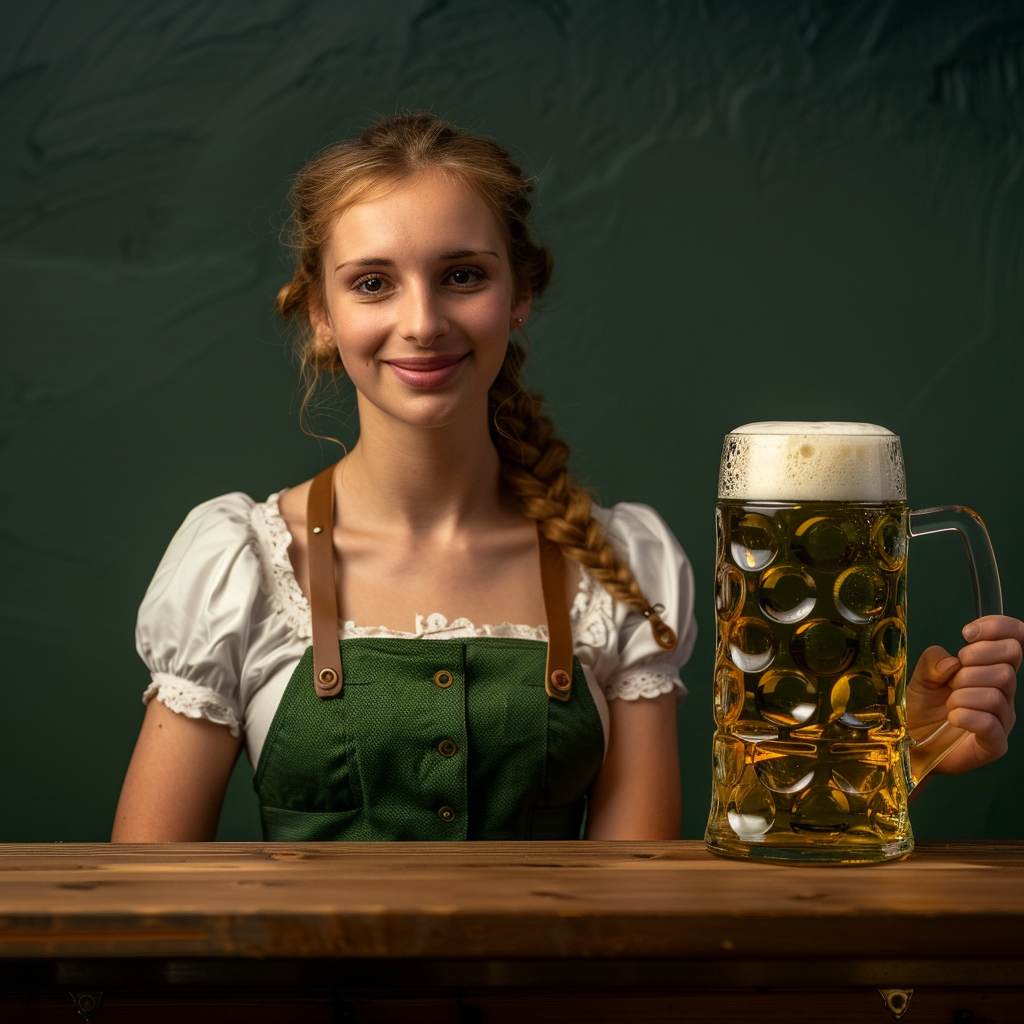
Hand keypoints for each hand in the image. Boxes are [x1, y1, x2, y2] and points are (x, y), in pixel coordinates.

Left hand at [905, 615, 1020, 774]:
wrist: (912, 742)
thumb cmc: (921, 707)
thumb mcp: (921, 676)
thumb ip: (933, 660)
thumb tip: (952, 662)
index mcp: (990, 669)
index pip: (1016, 639)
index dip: (999, 627)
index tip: (966, 634)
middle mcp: (1003, 691)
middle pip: (1008, 663)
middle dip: (974, 663)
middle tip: (951, 678)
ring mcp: (1002, 717)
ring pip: (996, 692)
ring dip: (963, 694)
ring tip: (948, 703)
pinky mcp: (996, 743)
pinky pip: (991, 722)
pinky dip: (966, 716)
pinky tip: (953, 717)